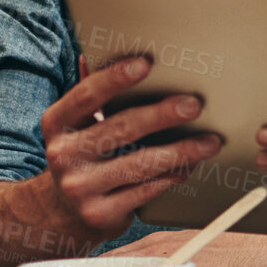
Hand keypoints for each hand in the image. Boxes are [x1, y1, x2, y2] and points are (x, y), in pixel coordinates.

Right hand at [34, 55, 222, 238]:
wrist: (59, 214)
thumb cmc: (81, 155)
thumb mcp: (74, 125)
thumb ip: (90, 94)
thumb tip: (94, 52)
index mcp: (57, 124)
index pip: (86, 95)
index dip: (115, 78)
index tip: (146, 64)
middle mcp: (63, 155)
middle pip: (120, 128)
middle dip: (161, 115)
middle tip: (194, 105)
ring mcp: (80, 187)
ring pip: (140, 164)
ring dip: (181, 151)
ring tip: (210, 142)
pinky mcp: (100, 213)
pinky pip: (147, 190)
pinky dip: (173, 176)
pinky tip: (191, 165)